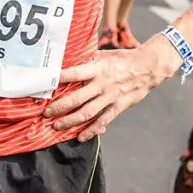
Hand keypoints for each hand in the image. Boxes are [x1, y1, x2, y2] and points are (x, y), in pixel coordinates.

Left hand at [44, 39, 179, 142]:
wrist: (148, 67)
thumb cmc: (122, 59)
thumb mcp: (104, 55)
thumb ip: (87, 60)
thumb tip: (67, 60)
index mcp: (98, 68)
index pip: (74, 73)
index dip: (59, 79)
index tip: (45, 84)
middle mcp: (102, 84)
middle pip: (77, 98)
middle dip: (59, 107)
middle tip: (46, 112)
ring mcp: (110, 97)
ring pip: (87, 113)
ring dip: (70, 121)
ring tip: (57, 126)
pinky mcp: (118, 107)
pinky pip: (103, 121)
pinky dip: (91, 130)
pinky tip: (80, 137)